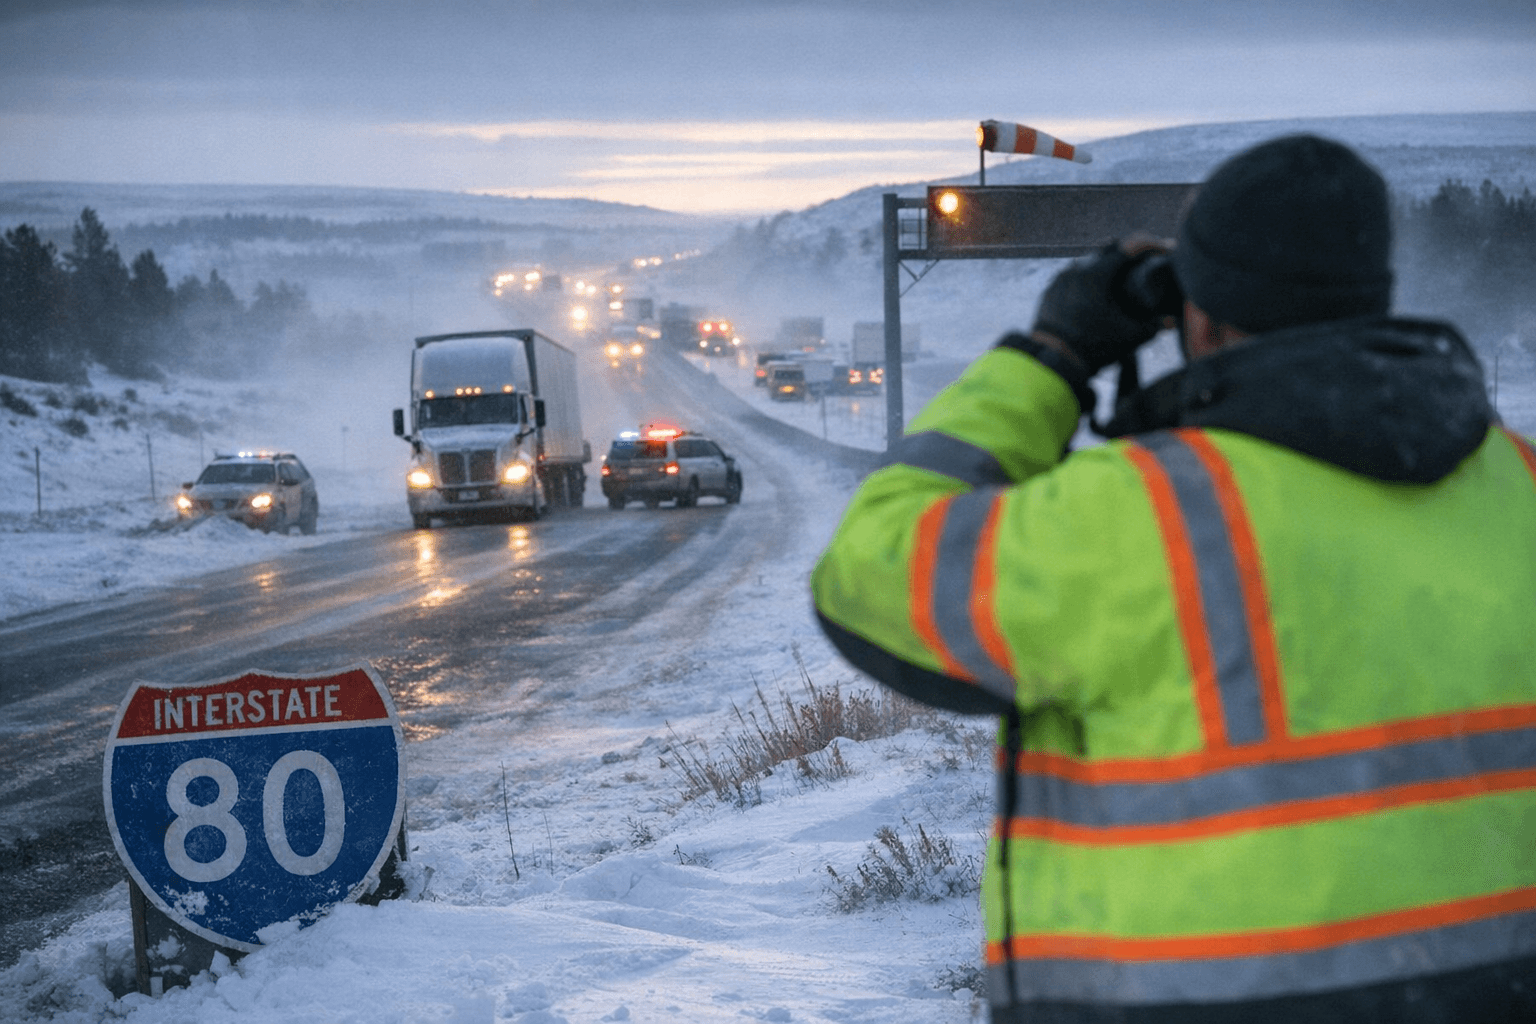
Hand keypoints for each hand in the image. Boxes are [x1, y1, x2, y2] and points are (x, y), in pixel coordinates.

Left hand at [1030, 238, 1169, 375]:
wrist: (1053, 363)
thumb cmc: (1093, 348)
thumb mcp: (1130, 337)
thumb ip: (1153, 327)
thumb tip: (1168, 322)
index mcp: (1097, 274)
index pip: (1129, 247)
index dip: (1151, 245)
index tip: (1164, 248)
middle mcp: (1076, 270)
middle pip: (1108, 249)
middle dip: (1128, 251)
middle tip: (1143, 260)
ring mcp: (1060, 279)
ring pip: (1087, 261)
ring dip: (1105, 264)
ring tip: (1119, 274)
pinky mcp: (1050, 291)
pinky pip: (1071, 277)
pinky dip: (1086, 278)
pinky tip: (1094, 289)